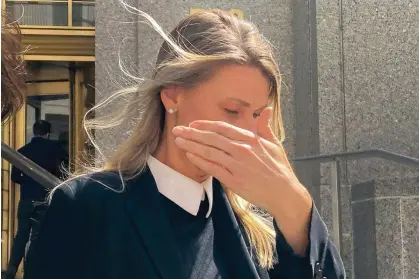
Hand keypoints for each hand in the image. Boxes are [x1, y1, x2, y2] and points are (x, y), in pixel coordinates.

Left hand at [172, 107, 312, 254]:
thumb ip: (265, 127)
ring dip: (191, 145)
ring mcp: (236, 165)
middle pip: (211, 138)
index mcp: (251, 139)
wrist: (284, 194)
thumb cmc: (279, 169)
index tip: (193, 124)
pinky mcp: (233, 180)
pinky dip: (200, 161)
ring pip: (209, 152)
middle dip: (192, 133)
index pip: (222, 128)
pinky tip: (189, 156)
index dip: (205, 125)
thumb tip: (265, 110)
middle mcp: (241, 150)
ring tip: (178, 141)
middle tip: (177, 130)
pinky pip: (212, 168)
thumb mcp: (274, 144)